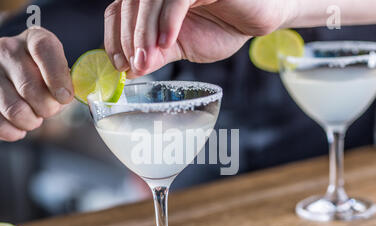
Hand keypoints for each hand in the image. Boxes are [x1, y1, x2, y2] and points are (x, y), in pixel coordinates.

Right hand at [0, 27, 73, 141]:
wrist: (4, 86)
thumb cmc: (40, 80)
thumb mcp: (58, 75)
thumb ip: (66, 83)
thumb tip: (64, 97)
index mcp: (32, 39)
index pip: (44, 49)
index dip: (58, 76)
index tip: (65, 97)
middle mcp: (5, 49)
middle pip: (30, 88)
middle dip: (47, 109)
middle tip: (48, 110)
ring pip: (15, 111)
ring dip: (31, 122)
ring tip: (33, 118)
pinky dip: (13, 132)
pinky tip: (18, 127)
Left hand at [104, 0, 295, 76]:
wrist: (260, 18)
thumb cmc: (224, 27)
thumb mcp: (183, 47)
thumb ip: (156, 54)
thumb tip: (130, 69)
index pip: (119, 10)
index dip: (115, 37)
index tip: (121, 65)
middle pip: (127, 3)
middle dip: (128, 38)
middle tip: (135, 66)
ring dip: (144, 32)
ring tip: (148, 60)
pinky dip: (168, 21)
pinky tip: (168, 43)